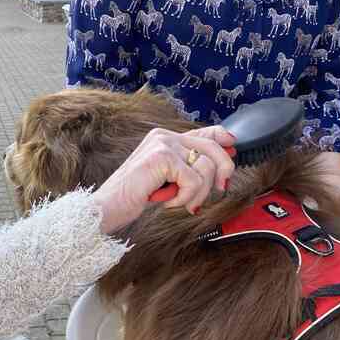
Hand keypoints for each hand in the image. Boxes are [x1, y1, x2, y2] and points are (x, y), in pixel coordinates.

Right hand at [92, 126, 235, 234]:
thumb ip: (187, 167)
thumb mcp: (166, 178)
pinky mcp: (162, 158)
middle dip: (222, 172)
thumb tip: (225, 157)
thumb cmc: (133, 196)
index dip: (224, 141)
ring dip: (199, 193)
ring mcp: (162, 144)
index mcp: (163, 137)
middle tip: (219, 190)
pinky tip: (167, 201)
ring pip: (207, 167)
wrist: (106, 208)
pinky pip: (194, 180)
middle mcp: (163, 135)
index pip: (205, 131)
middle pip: (213, 148)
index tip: (233, 152)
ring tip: (180, 202)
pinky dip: (185, 198)